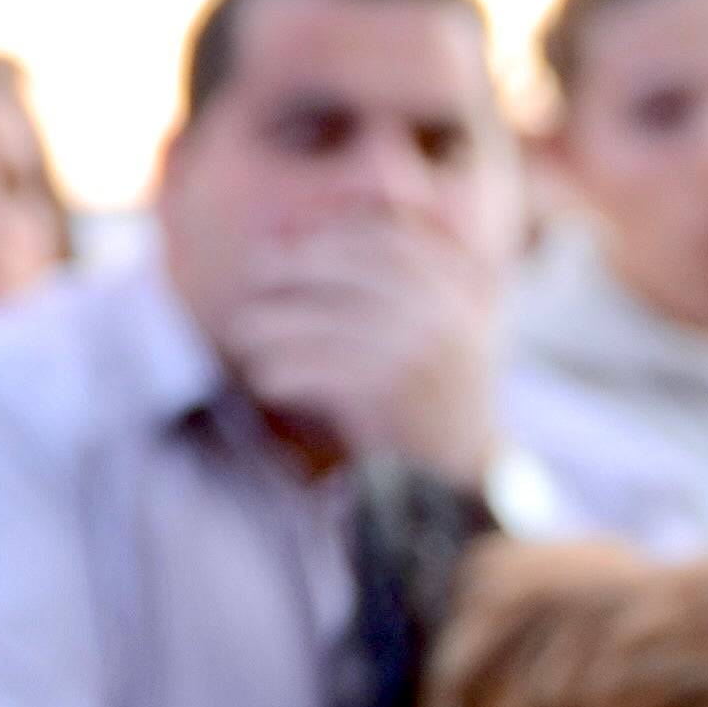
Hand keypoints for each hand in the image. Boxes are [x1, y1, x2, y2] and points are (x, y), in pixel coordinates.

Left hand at [220, 212, 500, 478]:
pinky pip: (319, 367)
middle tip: (254, 273)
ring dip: (275, 324)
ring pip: (325, 320)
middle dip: (295, 265)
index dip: (336, 236)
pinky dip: (285, 370)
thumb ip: (414, 282)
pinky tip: (265, 378)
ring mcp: (420, 348)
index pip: (390, 240)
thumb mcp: (448, 331)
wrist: (462, 479)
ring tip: (244, 333)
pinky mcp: (390, 389)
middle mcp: (445, 312)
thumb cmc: (439, 403)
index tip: (297, 245)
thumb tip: (343, 226)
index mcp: (461, 290)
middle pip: (352, 267)